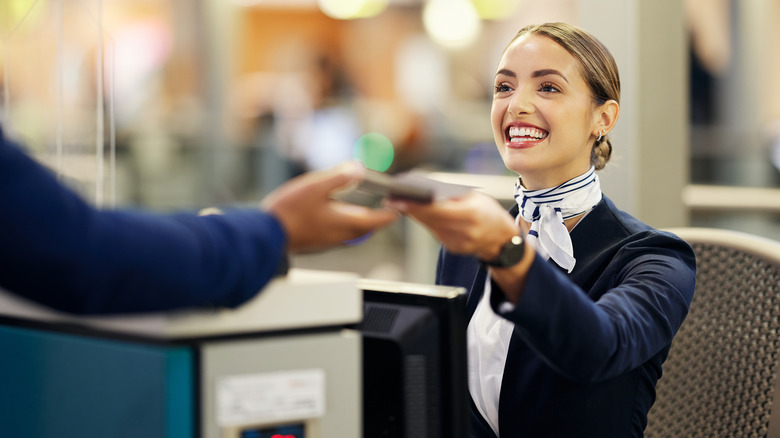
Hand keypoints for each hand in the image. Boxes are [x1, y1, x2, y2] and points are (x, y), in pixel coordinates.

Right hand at [262, 162, 398, 252]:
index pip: (377, 220)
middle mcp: (340, 236)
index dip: (390, 213)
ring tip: (363, 211)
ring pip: (353, 234)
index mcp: (346, 222)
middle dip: (377, 219)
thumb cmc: (289, 211)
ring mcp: (327, 242)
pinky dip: (345, 225)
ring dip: (361, 223)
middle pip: (367, 229)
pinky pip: (339, 235)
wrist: (265, 234)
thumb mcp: (316, 186)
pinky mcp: (316, 243)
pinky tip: (336, 216)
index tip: (399, 207)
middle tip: (384, 209)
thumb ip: (339, 177)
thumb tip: (359, 168)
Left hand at [386, 190, 518, 261]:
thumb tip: (426, 189)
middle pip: (429, 218)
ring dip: (415, 214)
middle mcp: (463, 231)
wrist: (502, 240)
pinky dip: (427, 222)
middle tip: (391, 199)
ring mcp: (457, 242)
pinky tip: (417, 214)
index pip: (437, 209)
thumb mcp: (476, 198)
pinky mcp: (452, 248)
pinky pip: (435, 232)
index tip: (399, 200)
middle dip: (409, 208)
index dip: (416, 205)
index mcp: (471, 214)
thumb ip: (453, 195)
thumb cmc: (489, 213)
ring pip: (429, 226)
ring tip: (399, 203)